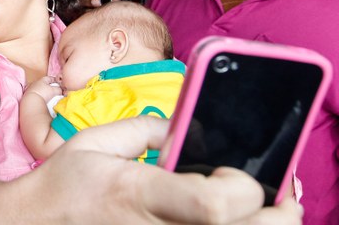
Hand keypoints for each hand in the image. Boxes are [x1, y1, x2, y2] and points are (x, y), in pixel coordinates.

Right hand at [0, 117, 301, 223]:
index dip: (241, 188)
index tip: (236, 170)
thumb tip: (187, 124)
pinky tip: (227, 216)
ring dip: (258, 223)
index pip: (211, 205)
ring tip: (252, 203)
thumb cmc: (62, 185)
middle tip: (277, 192)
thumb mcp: (95, 141)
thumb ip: (147, 128)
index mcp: (138, 194)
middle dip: (276, 212)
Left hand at [25, 76, 62, 101]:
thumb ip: (59, 89)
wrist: (32, 101)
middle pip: (44, 83)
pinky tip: (43, 99)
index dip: (55, 80)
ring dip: (44, 91)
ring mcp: (31, 89)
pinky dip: (40, 95)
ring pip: (40, 88)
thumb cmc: (43, 93)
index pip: (50, 78)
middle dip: (50, 86)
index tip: (59, 82)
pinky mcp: (29, 95)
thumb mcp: (54, 91)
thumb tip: (61, 91)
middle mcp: (36, 83)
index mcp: (42, 80)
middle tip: (55, 90)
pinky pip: (37, 94)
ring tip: (49, 95)